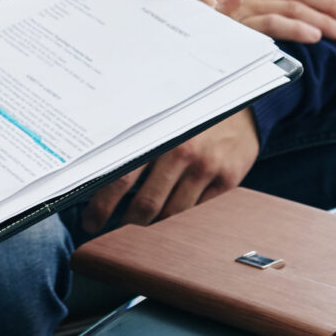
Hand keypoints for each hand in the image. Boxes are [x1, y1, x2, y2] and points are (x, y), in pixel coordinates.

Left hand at [82, 107, 260, 229]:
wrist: (243, 104)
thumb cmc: (193, 112)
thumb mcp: (163, 117)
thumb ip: (136, 141)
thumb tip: (97, 171)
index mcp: (159, 135)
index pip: (121, 179)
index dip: (102, 206)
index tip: (91, 222)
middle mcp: (183, 152)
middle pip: (146, 205)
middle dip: (127, 223)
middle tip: (114, 231)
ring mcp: (207, 168)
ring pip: (172, 214)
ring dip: (154, 225)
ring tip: (141, 227)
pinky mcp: (228, 180)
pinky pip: (198, 213)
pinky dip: (181, 219)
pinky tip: (171, 218)